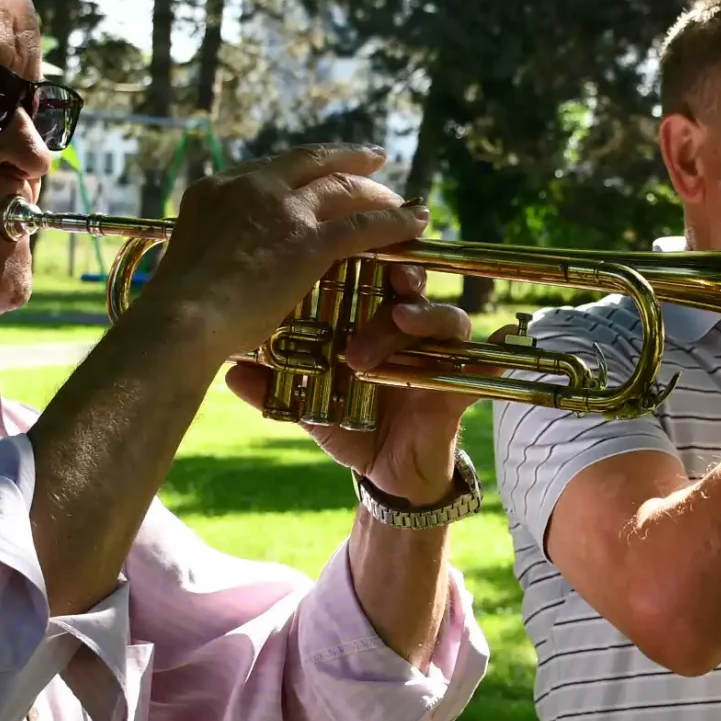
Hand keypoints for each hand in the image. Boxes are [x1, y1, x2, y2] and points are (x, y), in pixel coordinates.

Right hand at [138, 144, 428, 358]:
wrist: (179, 322)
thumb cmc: (173, 315)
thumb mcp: (188, 268)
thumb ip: (213, 256)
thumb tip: (221, 273)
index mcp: (214, 191)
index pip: (267, 170)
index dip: (298, 171)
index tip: (315, 172)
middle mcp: (248, 186)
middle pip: (308, 162)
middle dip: (344, 159)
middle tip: (372, 158)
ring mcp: (280, 209)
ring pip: (341, 187)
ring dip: (376, 190)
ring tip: (401, 197)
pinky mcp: (307, 240)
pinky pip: (363, 225)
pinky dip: (394, 222)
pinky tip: (416, 224)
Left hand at [225, 261, 476, 503]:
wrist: (384, 473)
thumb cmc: (348, 422)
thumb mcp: (304, 405)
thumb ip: (271, 387)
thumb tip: (230, 372)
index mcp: (368, 318)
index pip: (367, 274)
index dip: (359, 255)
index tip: (336, 247)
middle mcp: (405, 326)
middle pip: (408, 282)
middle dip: (397, 272)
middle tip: (381, 273)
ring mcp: (434, 352)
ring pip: (439, 317)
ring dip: (420, 315)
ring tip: (396, 321)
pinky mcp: (458, 383)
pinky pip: (478, 362)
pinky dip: (484, 357)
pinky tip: (491, 354)